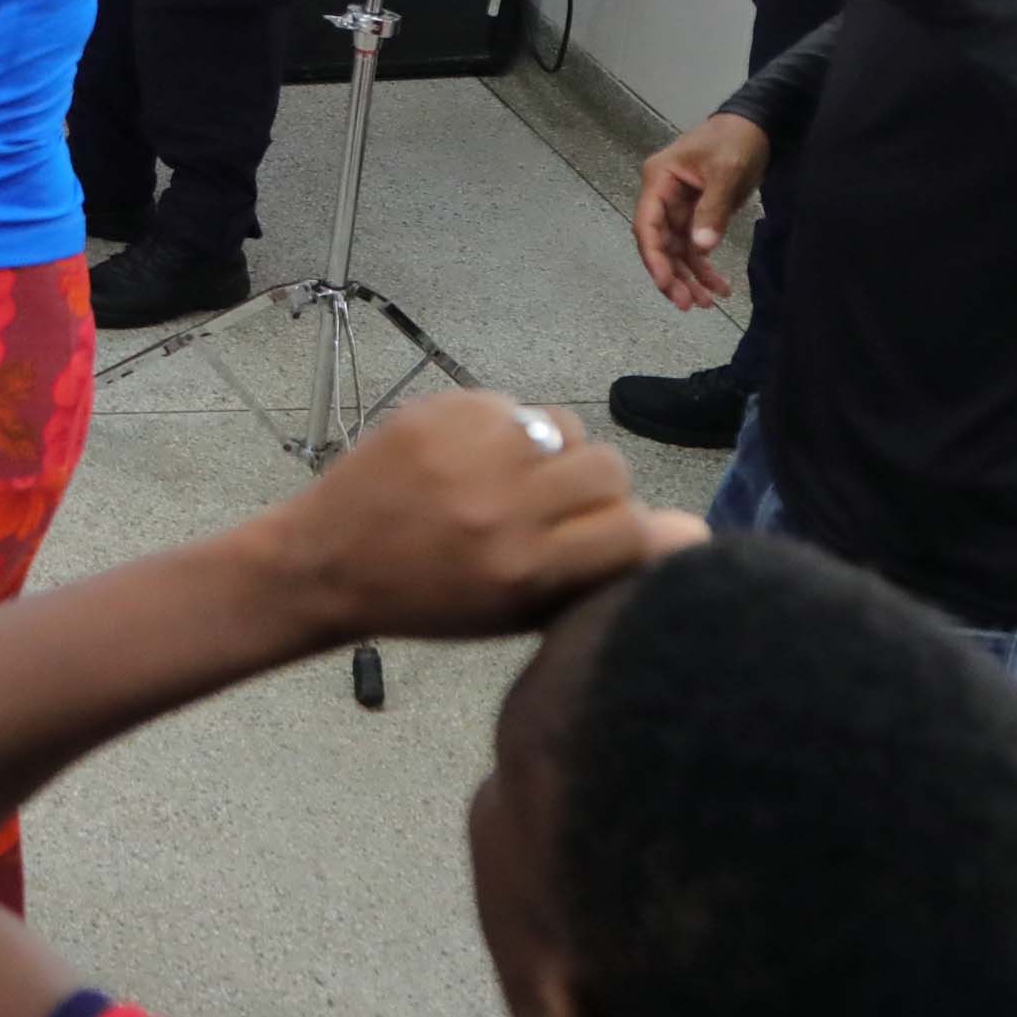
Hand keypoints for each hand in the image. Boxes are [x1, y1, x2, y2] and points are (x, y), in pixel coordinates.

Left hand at [257, 394, 704, 645]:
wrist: (327, 560)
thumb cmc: (431, 600)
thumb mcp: (519, 611)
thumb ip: (600, 573)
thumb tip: (690, 530)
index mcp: (525, 568)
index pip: (632, 528)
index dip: (633, 532)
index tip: (611, 538)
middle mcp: (502, 506)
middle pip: (609, 468)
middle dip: (596, 489)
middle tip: (559, 507)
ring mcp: (470, 450)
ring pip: (568, 426)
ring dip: (555, 452)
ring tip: (516, 479)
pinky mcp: (442, 409)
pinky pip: (515, 405)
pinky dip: (509, 429)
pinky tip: (476, 458)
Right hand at [631, 113, 771, 306]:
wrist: (756, 124)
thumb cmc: (736, 141)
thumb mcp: (726, 172)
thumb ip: (712, 210)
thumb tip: (700, 249)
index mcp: (659, 181)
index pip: (647, 225)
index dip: (654, 258)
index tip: (667, 284)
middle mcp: (662, 196)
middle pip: (659, 244)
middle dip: (673, 275)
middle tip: (688, 304)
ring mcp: (679, 207)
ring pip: (677, 250)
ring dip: (690, 277)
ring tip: (706, 304)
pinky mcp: (697, 213)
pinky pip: (696, 246)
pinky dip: (705, 267)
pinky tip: (719, 287)